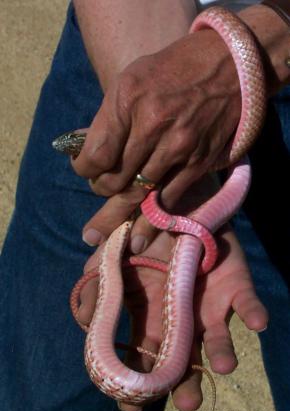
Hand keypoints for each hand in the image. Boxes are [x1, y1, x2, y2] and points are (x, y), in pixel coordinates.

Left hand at [71, 28, 240, 250]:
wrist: (229, 64)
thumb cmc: (173, 69)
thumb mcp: (131, 78)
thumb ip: (108, 117)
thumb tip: (83, 149)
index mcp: (129, 101)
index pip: (95, 154)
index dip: (83, 170)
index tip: (83, 170)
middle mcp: (152, 126)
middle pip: (114, 179)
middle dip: (100, 192)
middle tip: (97, 195)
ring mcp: (178, 147)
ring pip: (138, 194)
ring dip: (119, 213)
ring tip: (101, 235)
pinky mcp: (198, 163)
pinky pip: (169, 199)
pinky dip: (151, 222)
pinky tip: (138, 240)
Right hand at [76, 186, 267, 410]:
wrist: (176, 201)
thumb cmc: (144, 231)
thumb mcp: (113, 254)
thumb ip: (96, 282)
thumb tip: (83, 320)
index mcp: (151, 315)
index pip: (144, 355)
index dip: (140, 381)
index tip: (133, 407)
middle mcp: (181, 318)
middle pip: (184, 359)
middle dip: (186, 383)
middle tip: (188, 402)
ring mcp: (209, 304)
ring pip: (217, 339)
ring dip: (221, 354)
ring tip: (222, 365)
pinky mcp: (235, 285)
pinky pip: (247, 303)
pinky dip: (254, 313)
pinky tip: (256, 323)